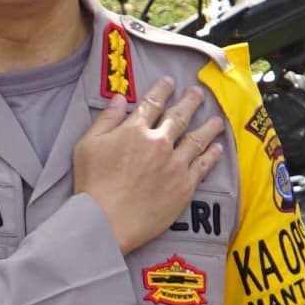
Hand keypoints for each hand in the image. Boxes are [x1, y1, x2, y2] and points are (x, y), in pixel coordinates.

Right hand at [72, 86, 224, 254]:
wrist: (106, 222)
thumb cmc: (92, 186)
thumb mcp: (87, 146)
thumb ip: (106, 120)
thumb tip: (120, 99)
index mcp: (134, 130)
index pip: (152, 103)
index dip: (162, 89)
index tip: (170, 81)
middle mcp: (158, 142)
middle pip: (180, 116)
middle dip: (191, 101)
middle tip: (198, 93)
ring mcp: (175, 164)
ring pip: (197, 139)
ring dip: (209, 127)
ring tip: (217, 120)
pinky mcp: (184, 186)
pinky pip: (203, 165)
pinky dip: (212, 155)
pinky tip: (217, 149)